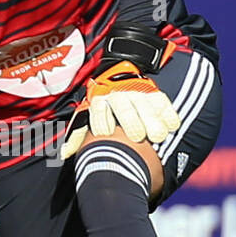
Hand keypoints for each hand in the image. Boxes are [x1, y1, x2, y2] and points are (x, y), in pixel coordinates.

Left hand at [59, 60, 180, 160]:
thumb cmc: (102, 114)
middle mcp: (118, 95)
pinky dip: (168, 114)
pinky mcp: (155, 95)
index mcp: (100, 101)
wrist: (118, 83)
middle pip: (124, 106)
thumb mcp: (89, 121)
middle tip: (137, 136)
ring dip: (152, 120)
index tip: (106, 133)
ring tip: (157, 136)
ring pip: (145, 104)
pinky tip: (171, 127)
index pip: (99, 109)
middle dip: (131, 121)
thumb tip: (64, 153)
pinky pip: (163, 103)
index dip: (102, 121)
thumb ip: (78, 136)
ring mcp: (138, 94)